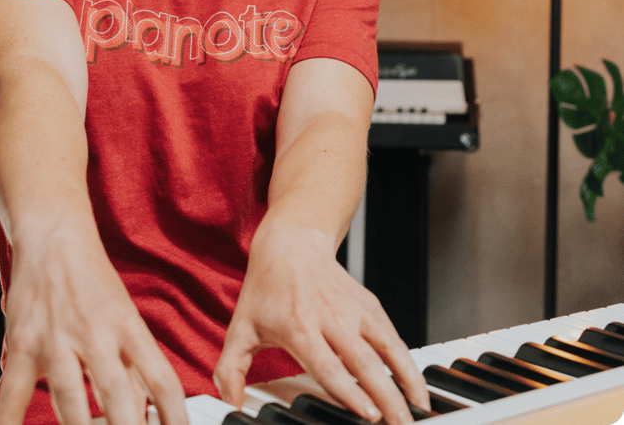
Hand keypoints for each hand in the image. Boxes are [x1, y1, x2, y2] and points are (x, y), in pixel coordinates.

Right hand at [0, 217, 187, 424]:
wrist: (54, 235)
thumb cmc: (92, 277)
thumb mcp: (124, 314)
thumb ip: (133, 362)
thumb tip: (148, 409)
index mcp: (127, 326)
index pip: (161, 379)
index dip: (175, 416)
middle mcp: (95, 334)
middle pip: (117, 397)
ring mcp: (56, 340)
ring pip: (71, 402)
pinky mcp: (22, 343)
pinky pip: (14, 394)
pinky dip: (12, 423)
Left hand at [213, 221, 429, 424]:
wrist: (292, 242)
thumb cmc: (267, 288)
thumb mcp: (241, 326)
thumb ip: (231, 368)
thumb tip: (229, 402)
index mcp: (299, 328)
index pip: (328, 366)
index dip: (349, 393)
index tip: (368, 415)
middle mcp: (331, 319)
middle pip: (364, 363)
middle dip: (386, 397)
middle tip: (401, 424)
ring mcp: (353, 310)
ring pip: (387, 349)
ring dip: (406, 380)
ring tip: (419, 410)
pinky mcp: (369, 305)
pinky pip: (392, 337)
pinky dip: (408, 361)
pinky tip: (416, 385)